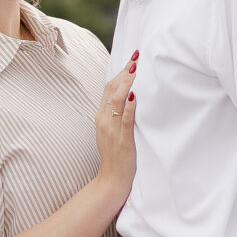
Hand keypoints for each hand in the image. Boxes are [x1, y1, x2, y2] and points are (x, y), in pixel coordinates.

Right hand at [94, 53, 138, 198]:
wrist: (111, 178)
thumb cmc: (115, 155)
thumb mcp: (112, 131)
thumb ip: (117, 114)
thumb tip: (128, 96)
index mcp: (101, 116)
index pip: (108, 88)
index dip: (119, 73)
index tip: (131, 61)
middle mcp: (103, 120)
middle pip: (111, 90)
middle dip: (124, 73)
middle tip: (136, 58)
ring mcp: (111, 129)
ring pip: (116, 100)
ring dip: (126, 83)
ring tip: (135, 70)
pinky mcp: (122, 139)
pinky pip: (124, 120)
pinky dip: (128, 106)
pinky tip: (134, 95)